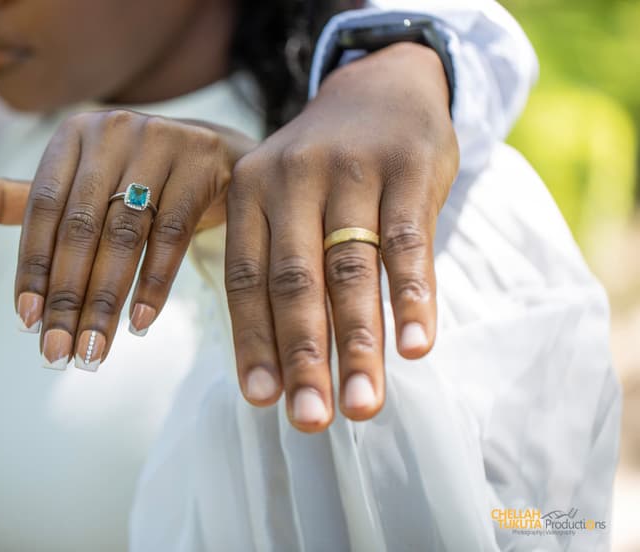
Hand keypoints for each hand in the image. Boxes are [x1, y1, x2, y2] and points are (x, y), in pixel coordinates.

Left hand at [0, 110, 254, 369]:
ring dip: (106, 301)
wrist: (214, 155)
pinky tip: (139, 322)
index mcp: (72, 136)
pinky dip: (155, 282)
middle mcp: (112, 131)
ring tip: (94, 350)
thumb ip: (14, 198)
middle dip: (67, 298)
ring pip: (125, 235)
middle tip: (58, 354)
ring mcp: (161, 142)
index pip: (41, 208)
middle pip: (82, 228)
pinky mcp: (201, 164)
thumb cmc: (134, 177)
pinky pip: (172, 234)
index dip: (32, 267)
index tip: (27, 322)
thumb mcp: (76, 187)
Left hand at [225, 42, 458, 431]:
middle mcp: (291, 180)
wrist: (380, 87)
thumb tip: (283, 365)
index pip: (245, 280)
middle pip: (294, 283)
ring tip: (364, 405)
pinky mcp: (407, 168)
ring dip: (358, 344)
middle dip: (303, 357)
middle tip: (311, 420)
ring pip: (351, 270)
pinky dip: (412, 297)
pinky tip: (416, 347)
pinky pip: (409, 242)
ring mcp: (350, 171)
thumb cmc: (325, 168)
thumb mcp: (284, 198)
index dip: (254, 343)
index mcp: (249, 193)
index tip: (262, 401)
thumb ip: (280, 267)